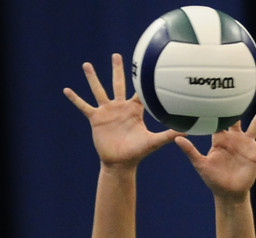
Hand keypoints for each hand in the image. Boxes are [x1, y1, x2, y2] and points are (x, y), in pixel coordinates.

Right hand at [64, 53, 181, 167]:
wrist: (121, 163)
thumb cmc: (138, 153)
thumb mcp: (154, 142)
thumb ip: (170, 134)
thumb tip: (189, 131)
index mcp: (134, 110)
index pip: (139, 91)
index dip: (142, 80)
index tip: (143, 64)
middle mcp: (120, 107)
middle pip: (118, 84)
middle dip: (117, 70)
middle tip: (116, 55)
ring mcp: (107, 112)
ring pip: (99, 90)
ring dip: (92, 78)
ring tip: (86, 64)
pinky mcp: (96, 119)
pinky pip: (84, 106)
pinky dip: (76, 99)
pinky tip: (67, 90)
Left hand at [174, 96, 255, 199]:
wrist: (228, 192)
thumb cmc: (213, 179)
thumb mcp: (200, 164)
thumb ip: (190, 151)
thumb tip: (177, 138)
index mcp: (220, 139)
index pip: (218, 120)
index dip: (216, 107)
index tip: (214, 91)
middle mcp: (235, 138)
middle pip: (238, 116)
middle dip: (239, 102)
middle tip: (241, 85)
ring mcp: (247, 144)